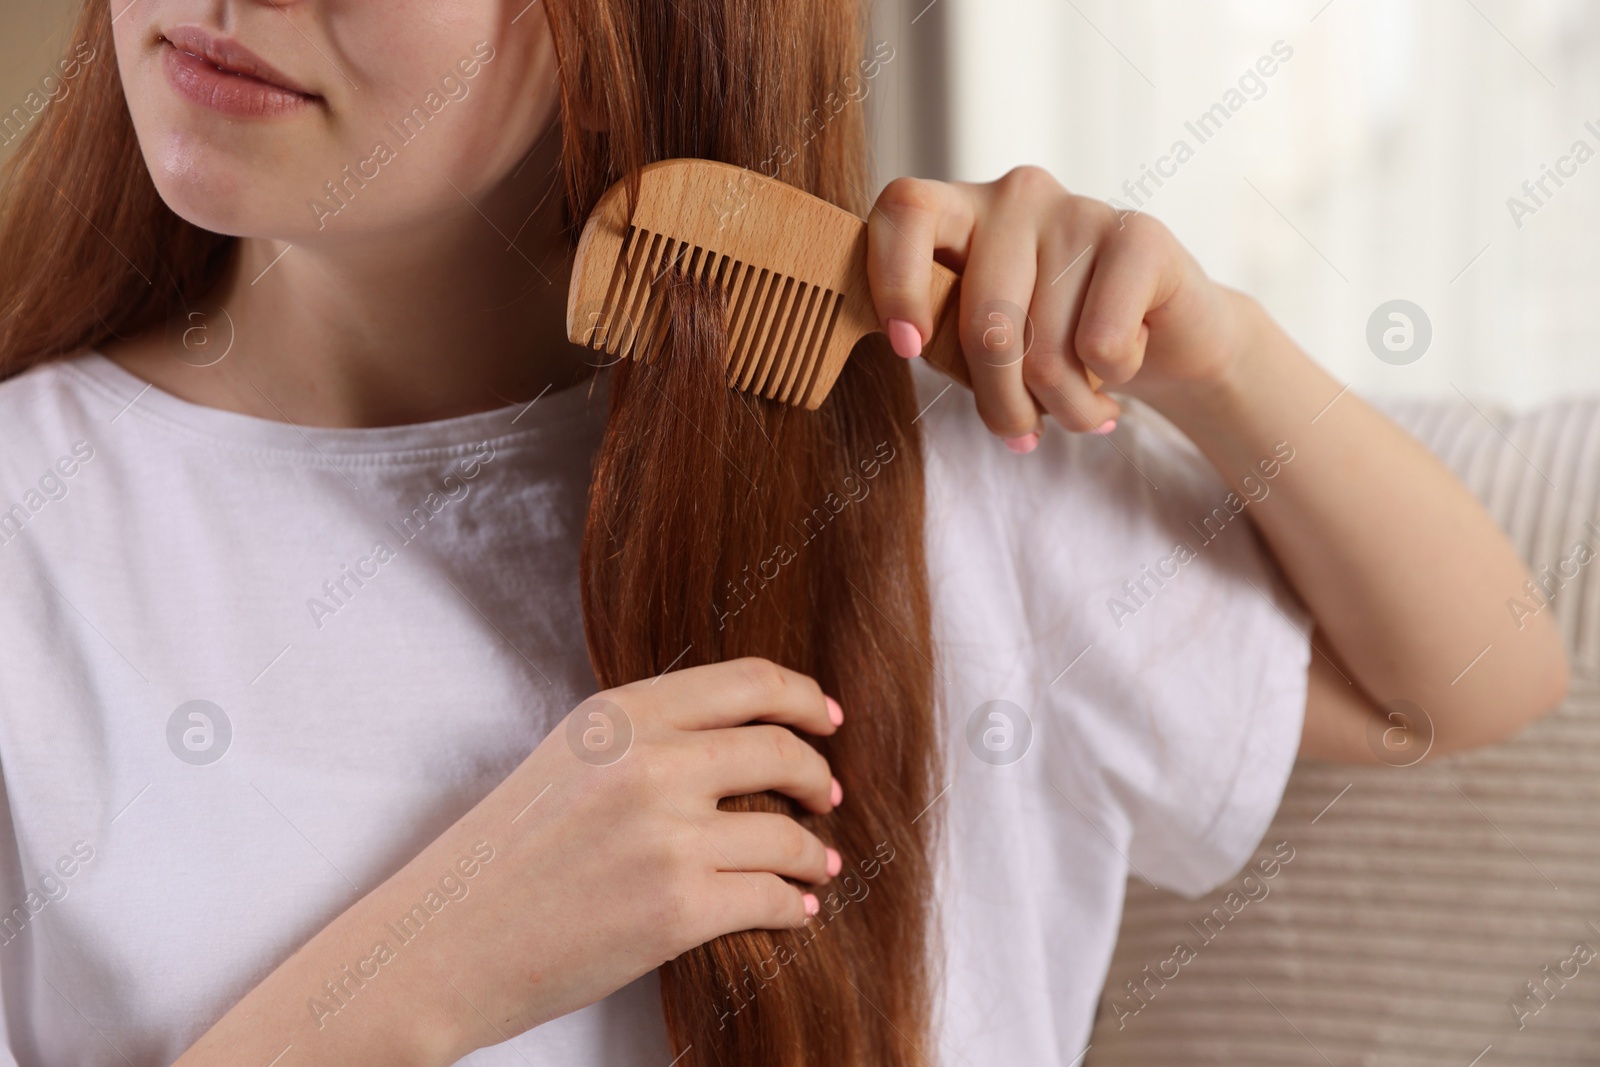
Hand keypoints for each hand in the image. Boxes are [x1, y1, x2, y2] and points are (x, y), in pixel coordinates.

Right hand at [412, 657, 844, 1060]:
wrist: (443, 944)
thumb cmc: (503, 858)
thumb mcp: (570, 759)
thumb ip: (646, 736)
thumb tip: (743, 736)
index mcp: (620, 713)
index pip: (747, 681)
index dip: (803, 698)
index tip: (827, 719)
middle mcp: (646, 761)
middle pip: (780, 748)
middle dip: (818, 775)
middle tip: (828, 795)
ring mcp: (664, 835)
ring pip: (786, 832)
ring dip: (814, 852)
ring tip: (817, 863)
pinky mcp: (676, 908)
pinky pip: (772, 896)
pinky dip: (795, 904)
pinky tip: (795, 908)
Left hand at [866, 166, 1242, 451]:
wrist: (1166, 338)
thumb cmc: (1055, 341)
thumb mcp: (982, 339)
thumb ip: (941, 330)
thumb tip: (908, 342)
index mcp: (963, 211)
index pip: (906, 209)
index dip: (896, 280)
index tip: (909, 346)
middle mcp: (1018, 196)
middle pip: (983, 323)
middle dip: (1001, 404)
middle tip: (1020, 432)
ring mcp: (1081, 210)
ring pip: (1044, 351)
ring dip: (1064, 407)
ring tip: (1081, 405)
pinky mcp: (1142, 238)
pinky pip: (1100, 344)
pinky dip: (1110, 379)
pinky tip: (1121, 362)